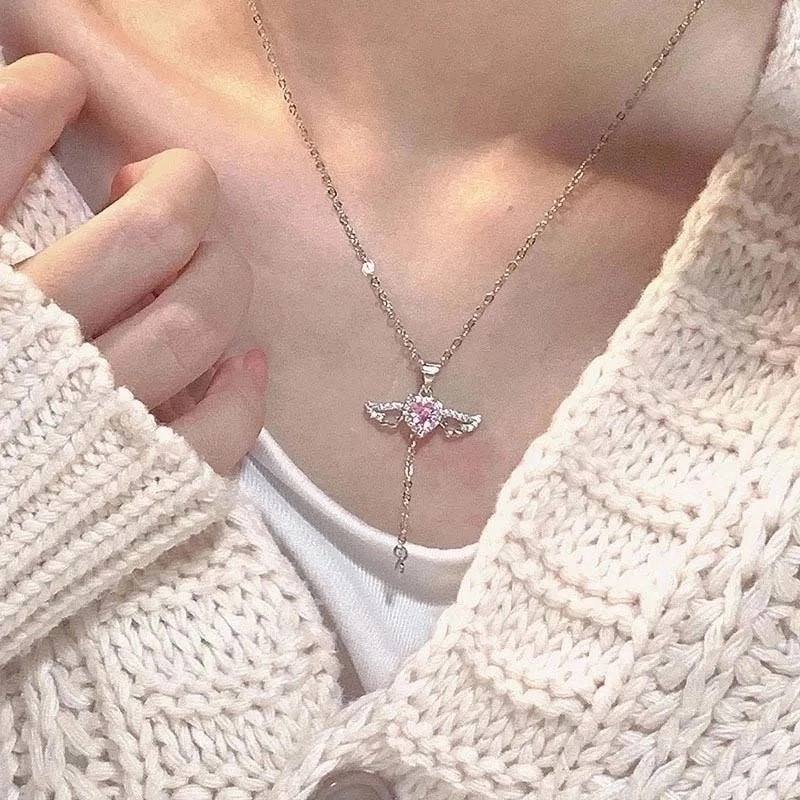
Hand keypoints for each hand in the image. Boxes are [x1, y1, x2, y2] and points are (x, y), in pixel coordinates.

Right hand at [0, 53, 265, 474]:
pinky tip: (246, 363)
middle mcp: (31, 344)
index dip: (39, 94)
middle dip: (181, 183)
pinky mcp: (136, 490)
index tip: (59, 87)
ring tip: (203, 260)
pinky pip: (218, 430)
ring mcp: (96, 418)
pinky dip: (244, 392)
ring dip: (224, 271)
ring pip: (204, 312)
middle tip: (163, 182)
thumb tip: (26, 104)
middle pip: (159, 224)